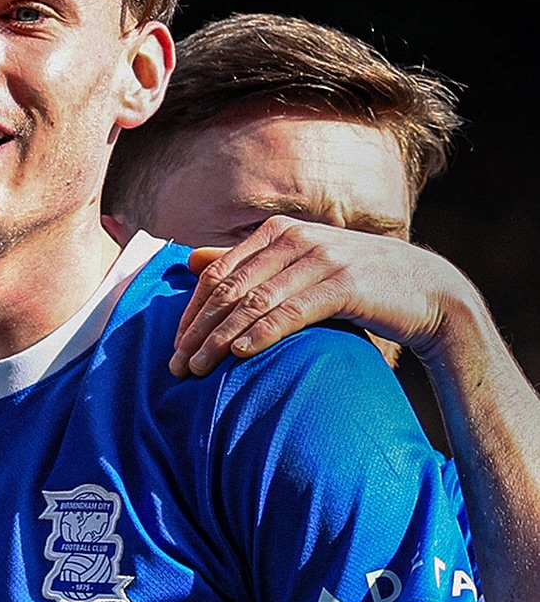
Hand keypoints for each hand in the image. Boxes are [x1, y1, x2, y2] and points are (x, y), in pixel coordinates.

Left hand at [168, 216, 474, 377]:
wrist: (428, 291)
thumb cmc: (356, 283)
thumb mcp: (298, 265)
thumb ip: (248, 262)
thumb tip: (191, 260)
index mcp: (278, 232)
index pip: (217, 273)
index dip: (191, 312)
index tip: (174, 347)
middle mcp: (296, 238)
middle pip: (230, 288)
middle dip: (198, 330)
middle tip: (176, 367)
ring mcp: (321, 258)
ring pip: (255, 301)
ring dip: (220, 338)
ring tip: (198, 369)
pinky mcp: (345, 284)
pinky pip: (292, 311)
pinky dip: (262, 332)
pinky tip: (240, 354)